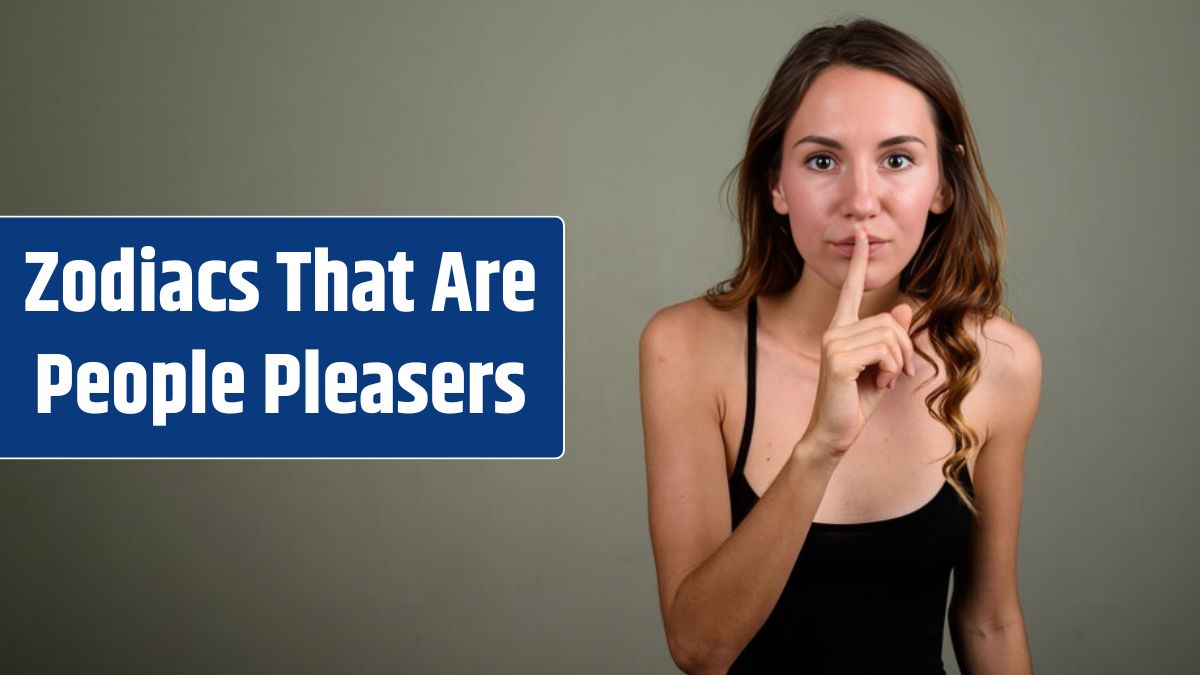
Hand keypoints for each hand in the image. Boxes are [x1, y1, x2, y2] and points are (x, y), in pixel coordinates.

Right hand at [800, 226, 915, 458]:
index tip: (861, 235)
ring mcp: (833, 343)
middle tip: (900, 372)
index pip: (851, 289)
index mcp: (841, 329)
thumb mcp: (882, 366)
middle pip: (888, 322)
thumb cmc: (856, 401)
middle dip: (905, 348)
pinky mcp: (838, 360)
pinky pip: (883, 352)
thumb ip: (891, 339)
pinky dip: (891, 370)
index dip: (858, 262)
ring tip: (888, 380)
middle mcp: (834, 331)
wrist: (834, 432)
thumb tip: (902, 309)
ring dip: (899, 361)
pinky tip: (880, 384)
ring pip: (889, 336)